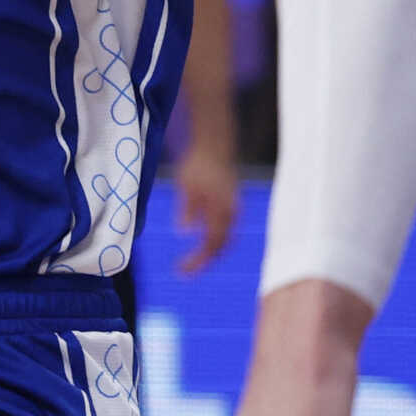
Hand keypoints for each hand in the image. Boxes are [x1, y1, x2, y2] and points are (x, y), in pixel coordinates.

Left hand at [173, 126, 239, 274]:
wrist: (215, 144)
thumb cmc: (197, 164)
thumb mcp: (186, 186)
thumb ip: (187, 210)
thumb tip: (184, 233)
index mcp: (220, 212)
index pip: (211, 246)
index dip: (198, 262)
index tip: (182, 271)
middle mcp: (231, 213)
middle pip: (220, 246)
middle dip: (204, 260)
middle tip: (184, 269)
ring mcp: (233, 208)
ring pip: (225, 238)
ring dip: (211, 251)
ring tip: (193, 259)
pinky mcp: (231, 202)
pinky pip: (226, 228)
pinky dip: (215, 238)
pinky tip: (203, 238)